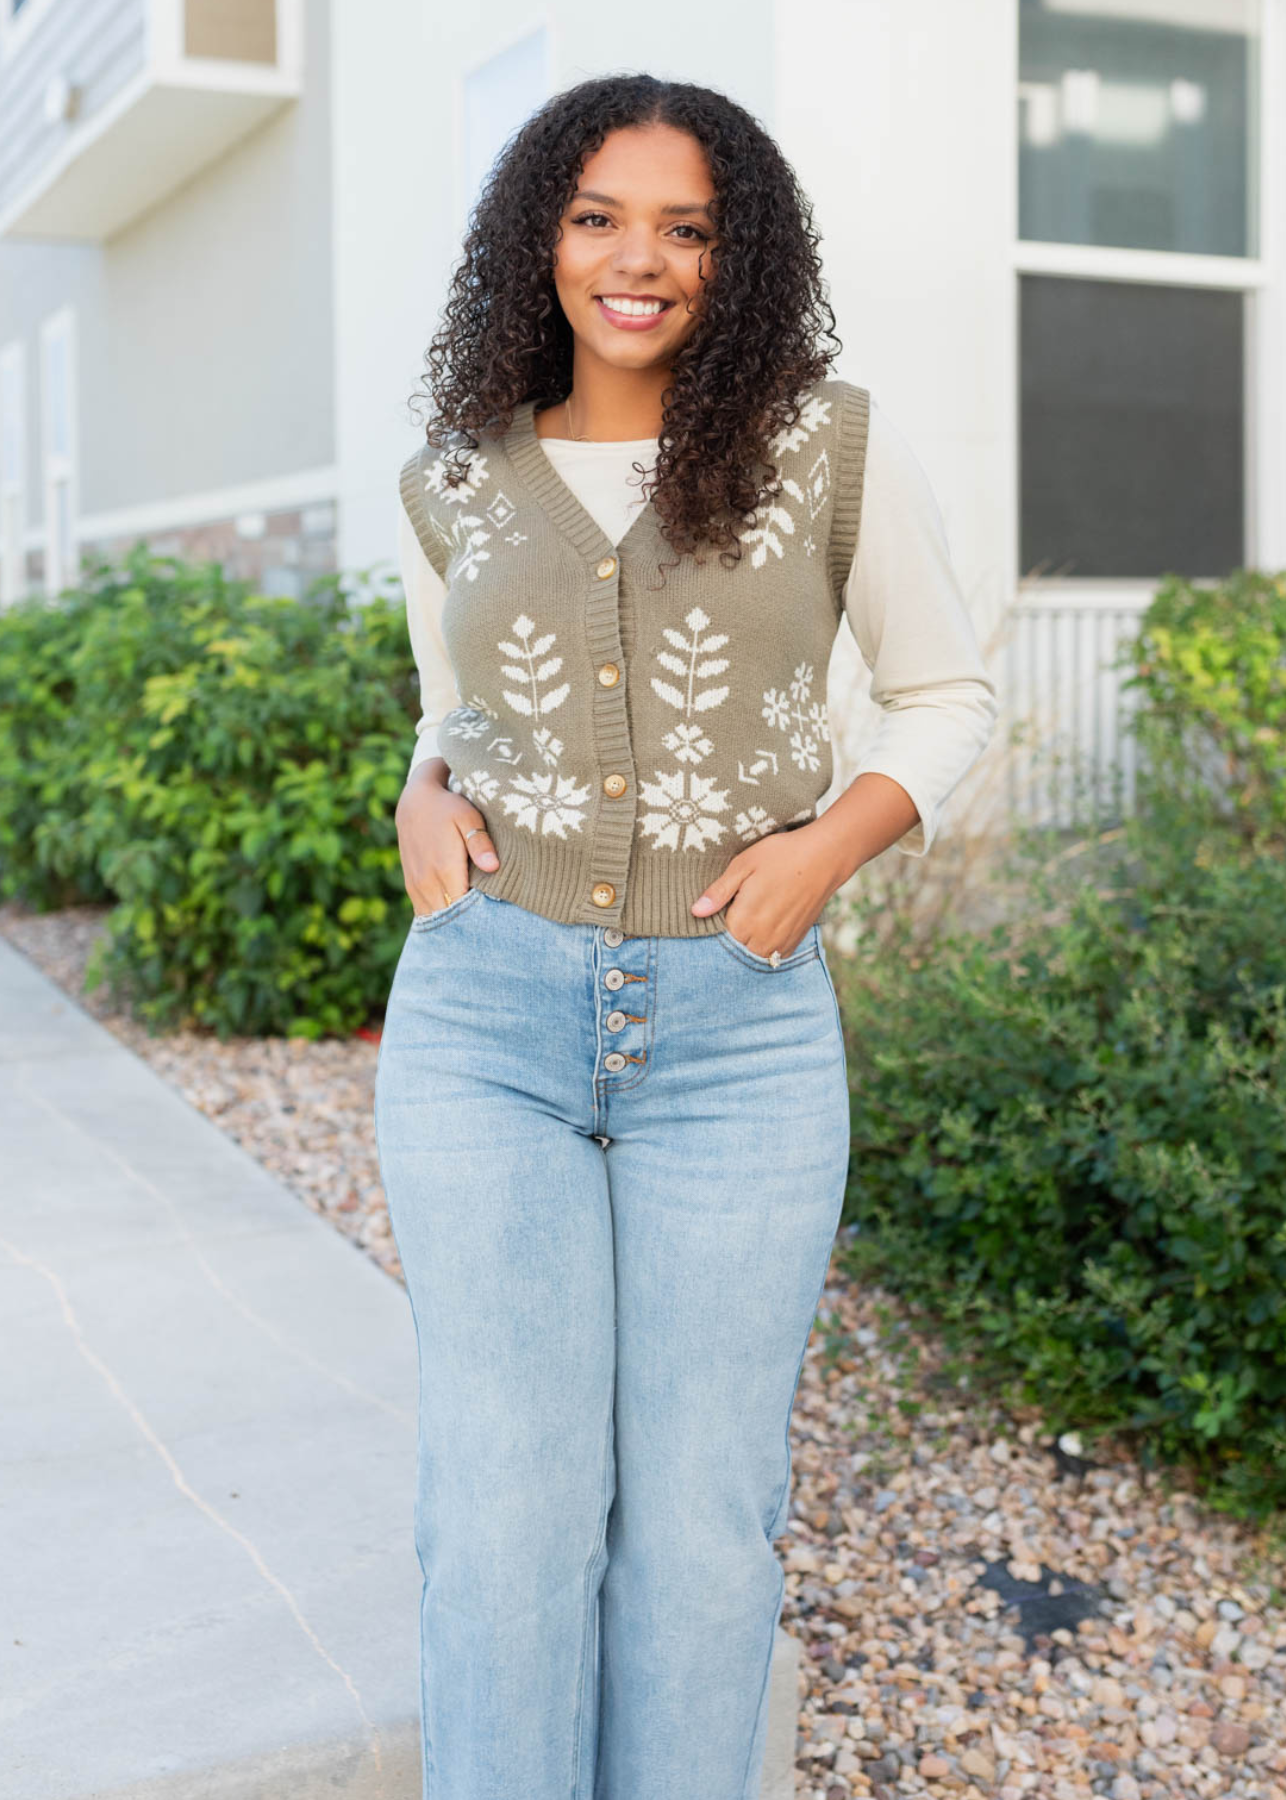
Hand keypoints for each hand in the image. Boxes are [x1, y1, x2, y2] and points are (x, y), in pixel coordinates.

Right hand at [395, 760, 498, 914]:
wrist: (415, 802)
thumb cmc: (448, 808)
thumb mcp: (468, 817)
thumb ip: (480, 842)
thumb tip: (492, 867)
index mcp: (444, 869)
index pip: (464, 909)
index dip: (481, 918)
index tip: (497, 921)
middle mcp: (427, 883)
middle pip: (450, 919)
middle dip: (469, 926)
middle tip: (491, 929)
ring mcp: (416, 887)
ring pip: (436, 919)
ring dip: (453, 924)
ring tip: (475, 928)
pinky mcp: (412, 887)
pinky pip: (425, 912)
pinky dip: (441, 918)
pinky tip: (457, 920)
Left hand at [689, 822, 850, 956]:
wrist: (824, 858)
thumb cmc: (781, 856)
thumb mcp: (743, 865)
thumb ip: (719, 892)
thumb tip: (696, 911)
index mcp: (744, 921)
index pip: (715, 936)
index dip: (713, 923)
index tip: (719, 908)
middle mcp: (761, 938)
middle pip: (734, 948)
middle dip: (730, 934)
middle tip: (738, 907)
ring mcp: (780, 942)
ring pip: (752, 953)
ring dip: (748, 941)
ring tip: (754, 914)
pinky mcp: (795, 941)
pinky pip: (772, 953)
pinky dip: (765, 943)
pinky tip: (767, 922)